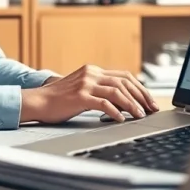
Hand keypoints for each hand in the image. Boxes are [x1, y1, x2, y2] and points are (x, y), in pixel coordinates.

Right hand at [21, 65, 158, 123]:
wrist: (38, 101)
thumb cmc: (59, 100)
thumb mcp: (82, 89)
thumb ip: (99, 89)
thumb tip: (124, 102)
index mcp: (93, 70)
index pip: (124, 76)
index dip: (140, 88)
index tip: (149, 101)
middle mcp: (91, 74)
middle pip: (124, 82)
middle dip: (141, 96)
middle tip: (151, 109)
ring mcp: (85, 84)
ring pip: (117, 92)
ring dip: (132, 105)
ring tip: (140, 115)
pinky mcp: (80, 96)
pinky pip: (103, 103)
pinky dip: (115, 111)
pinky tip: (121, 119)